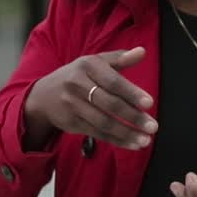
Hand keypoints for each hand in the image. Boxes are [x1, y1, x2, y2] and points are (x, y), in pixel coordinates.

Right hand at [23, 47, 156, 150]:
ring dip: (126, 133)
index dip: (131, 93)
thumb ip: (120, 58)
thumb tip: (142, 52)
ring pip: (103, 122)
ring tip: (145, 139)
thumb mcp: (95, 62)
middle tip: (153, 126)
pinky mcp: (70, 123)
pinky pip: (97, 133)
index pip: (113, 81)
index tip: (149, 103)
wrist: (43, 95)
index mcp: (87, 66)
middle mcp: (77, 85)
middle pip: (109, 104)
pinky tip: (133, 144)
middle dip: (133, 116)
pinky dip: (116, 140)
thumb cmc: (78, 76)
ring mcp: (72, 105)